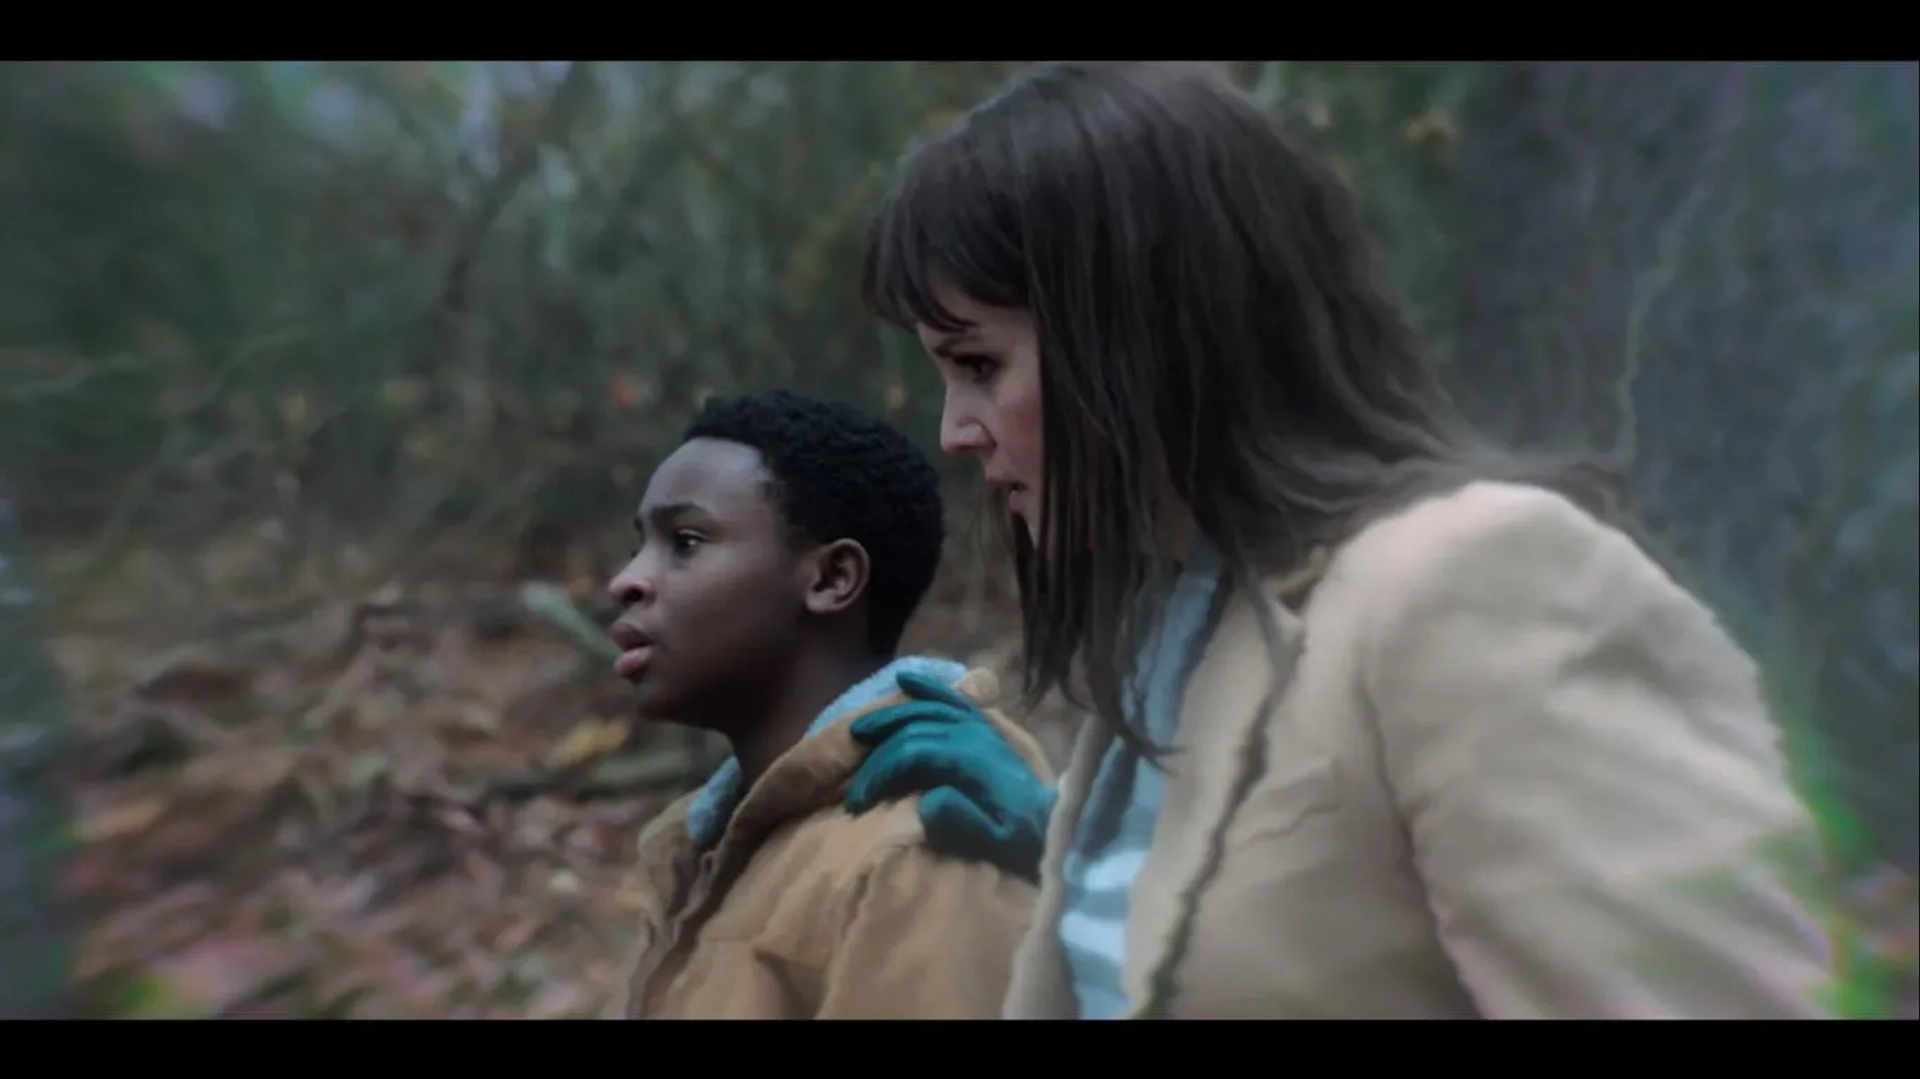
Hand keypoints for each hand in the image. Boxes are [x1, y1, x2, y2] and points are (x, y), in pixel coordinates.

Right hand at [847, 672, 1056, 881]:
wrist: (1055, 823)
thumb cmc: (1023, 837)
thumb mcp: (998, 842)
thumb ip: (964, 823)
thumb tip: (926, 802)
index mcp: (971, 759)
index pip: (913, 751)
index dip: (881, 773)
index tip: (859, 802)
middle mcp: (973, 733)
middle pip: (914, 730)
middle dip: (878, 754)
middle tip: (853, 786)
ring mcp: (979, 726)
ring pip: (927, 709)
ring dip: (891, 716)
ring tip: (859, 730)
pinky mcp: (985, 726)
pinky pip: (952, 698)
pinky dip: (928, 688)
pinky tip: (905, 680)